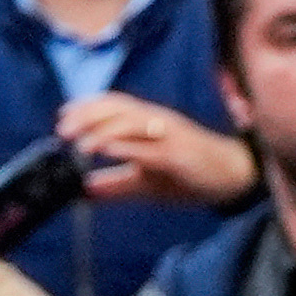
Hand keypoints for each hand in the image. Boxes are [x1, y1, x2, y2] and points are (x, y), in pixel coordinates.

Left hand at [55, 91, 258, 205]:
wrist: (233, 176)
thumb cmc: (191, 174)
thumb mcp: (147, 181)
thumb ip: (117, 184)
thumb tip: (85, 191)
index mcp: (149, 122)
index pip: (113, 105)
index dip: (86, 107)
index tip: (62, 116)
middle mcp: (156, 121)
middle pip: (116, 107)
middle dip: (86, 115)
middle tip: (62, 130)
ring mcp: (168, 135)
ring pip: (129, 122)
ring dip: (101, 129)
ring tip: (80, 142)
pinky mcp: (178, 153)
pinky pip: (148, 146)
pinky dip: (125, 146)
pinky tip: (107, 149)